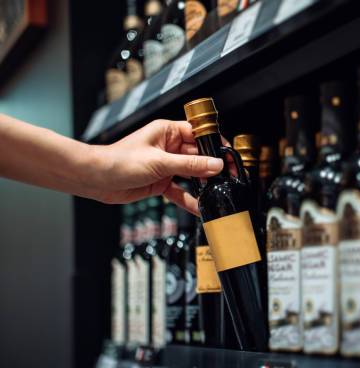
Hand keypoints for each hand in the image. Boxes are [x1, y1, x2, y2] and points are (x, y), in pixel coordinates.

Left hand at [89, 119, 223, 213]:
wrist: (96, 179)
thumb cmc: (119, 161)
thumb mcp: (160, 162)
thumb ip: (190, 165)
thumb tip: (215, 165)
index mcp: (167, 132)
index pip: (199, 134)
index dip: (215, 144)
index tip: (228, 156)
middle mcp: (168, 147)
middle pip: (198, 156)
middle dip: (211, 168)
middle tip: (227, 178)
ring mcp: (166, 165)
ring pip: (191, 174)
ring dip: (202, 184)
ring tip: (217, 192)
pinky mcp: (161, 181)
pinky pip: (180, 190)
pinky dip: (189, 199)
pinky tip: (199, 207)